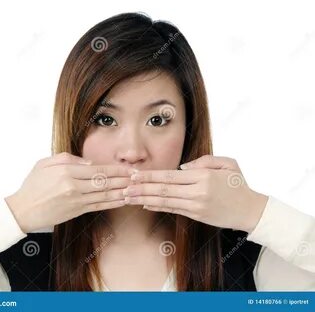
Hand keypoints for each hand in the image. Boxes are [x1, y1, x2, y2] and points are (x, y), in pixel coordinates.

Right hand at [4, 152, 131, 232]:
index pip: (98, 169)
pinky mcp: (76, 211)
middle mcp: (73, 185)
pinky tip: (124, 200)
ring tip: (137, 188)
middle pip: (105, 181)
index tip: (129, 168)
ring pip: (105, 194)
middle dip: (125, 179)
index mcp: (66, 170)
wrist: (22, 210)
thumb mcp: (45, 163)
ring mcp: (76, 199)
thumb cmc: (33, 185)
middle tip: (139, 177)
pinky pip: (99, 206)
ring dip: (123, 191)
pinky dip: (113, 203)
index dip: (116, 169)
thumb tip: (89, 163)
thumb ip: (67, 158)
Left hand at [123, 155, 268, 232]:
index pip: (170, 176)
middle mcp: (197, 192)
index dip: (150, 176)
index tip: (134, 175)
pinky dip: (158, 207)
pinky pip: (173, 210)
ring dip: (144, 199)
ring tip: (128, 197)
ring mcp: (196, 206)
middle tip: (123, 188)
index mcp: (202, 177)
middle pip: (163, 189)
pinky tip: (145, 204)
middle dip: (141, 188)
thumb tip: (182, 168)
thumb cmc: (238, 184)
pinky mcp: (196, 215)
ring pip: (165, 201)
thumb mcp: (227, 164)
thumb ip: (204, 161)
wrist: (251, 210)